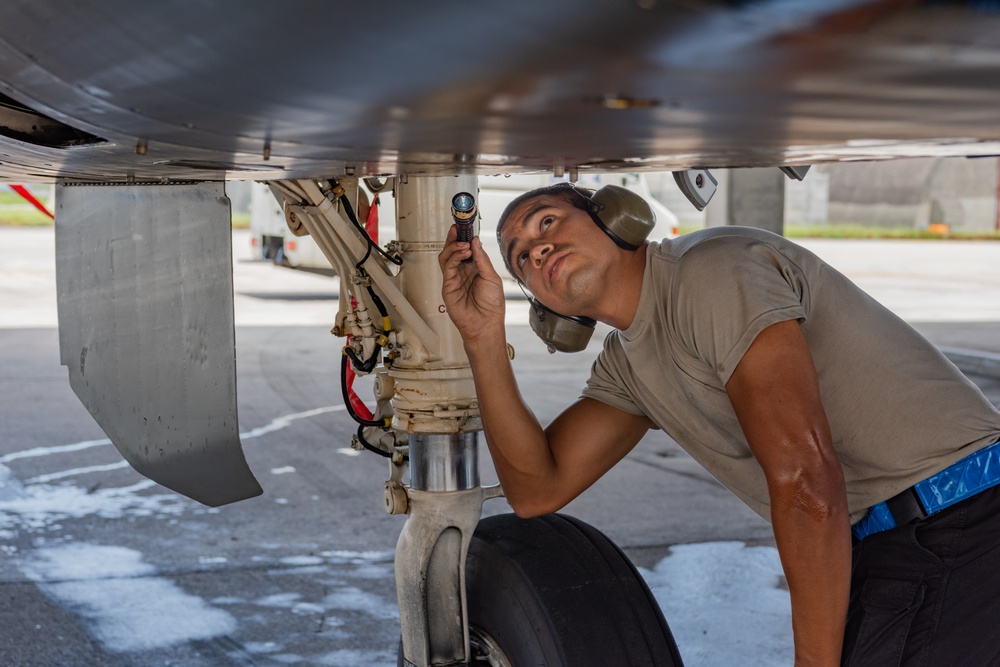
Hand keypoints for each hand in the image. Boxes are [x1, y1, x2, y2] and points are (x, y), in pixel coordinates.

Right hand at [438, 224, 505, 345]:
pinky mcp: (448, 286)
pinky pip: (447, 267)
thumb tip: (475, 241)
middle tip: (458, 227)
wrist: (486, 324)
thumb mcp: (492, 277)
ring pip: (447, 256)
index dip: (465, 237)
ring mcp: (454, 279)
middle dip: (455, 237)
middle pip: (454, 250)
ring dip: (454, 246)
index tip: (466, 225)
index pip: (467, 249)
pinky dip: (454, 256)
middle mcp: (463, 272)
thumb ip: (481, 259)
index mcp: (475, 269)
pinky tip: (463, 253)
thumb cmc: (492, 306)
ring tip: (465, 244)